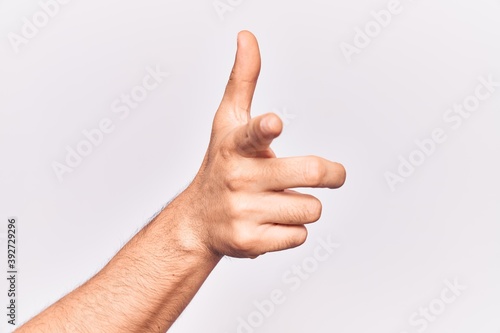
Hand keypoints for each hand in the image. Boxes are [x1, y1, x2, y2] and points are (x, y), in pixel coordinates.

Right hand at [179, 31, 345, 258]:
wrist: (199, 220)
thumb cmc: (221, 164)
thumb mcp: (227, 122)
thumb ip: (243, 80)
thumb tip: (247, 36)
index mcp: (235, 145)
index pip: (252, 133)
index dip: (266, 128)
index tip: (274, 123)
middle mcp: (238, 178)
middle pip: (310, 173)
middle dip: (331, 174)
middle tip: (333, 174)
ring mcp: (243, 212)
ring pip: (311, 208)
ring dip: (304, 204)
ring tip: (278, 201)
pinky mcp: (250, 243)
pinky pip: (300, 236)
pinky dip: (293, 229)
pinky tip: (270, 222)